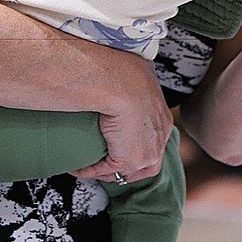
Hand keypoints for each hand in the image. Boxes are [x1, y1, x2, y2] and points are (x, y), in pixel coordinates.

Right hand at [69, 58, 173, 183]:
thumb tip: (123, 69)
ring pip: (129, 172)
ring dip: (110, 172)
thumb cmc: (129, 74)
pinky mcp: (127, 160)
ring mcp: (146, 152)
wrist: (125, 85)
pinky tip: (79, 167)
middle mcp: (159, 138)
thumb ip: (134, 80)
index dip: (138, 144)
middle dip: (129, 167)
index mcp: (163, 119)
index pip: (155, 140)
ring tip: (91, 166)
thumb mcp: (138, 75)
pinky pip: (106, 170)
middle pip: (147, 163)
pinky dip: (91, 171)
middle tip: (108, 162)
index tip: (122, 142)